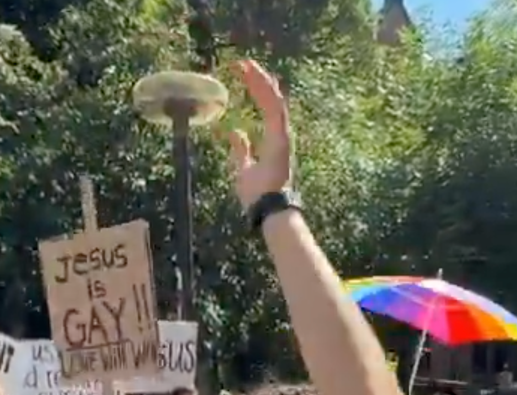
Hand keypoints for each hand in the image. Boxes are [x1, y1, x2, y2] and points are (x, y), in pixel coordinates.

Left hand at [228, 60, 291, 210]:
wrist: (268, 209)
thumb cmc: (258, 194)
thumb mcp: (242, 167)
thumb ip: (241, 149)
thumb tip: (234, 132)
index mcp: (274, 139)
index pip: (266, 107)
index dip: (257, 89)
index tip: (246, 75)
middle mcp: (281, 134)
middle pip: (271, 100)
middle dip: (259, 80)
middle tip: (245, 63)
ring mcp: (283, 136)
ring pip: (274, 101)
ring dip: (261, 82)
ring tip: (248, 66)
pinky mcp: (281, 138)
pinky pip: (274, 110)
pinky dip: (267, 94)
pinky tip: (258, 79)